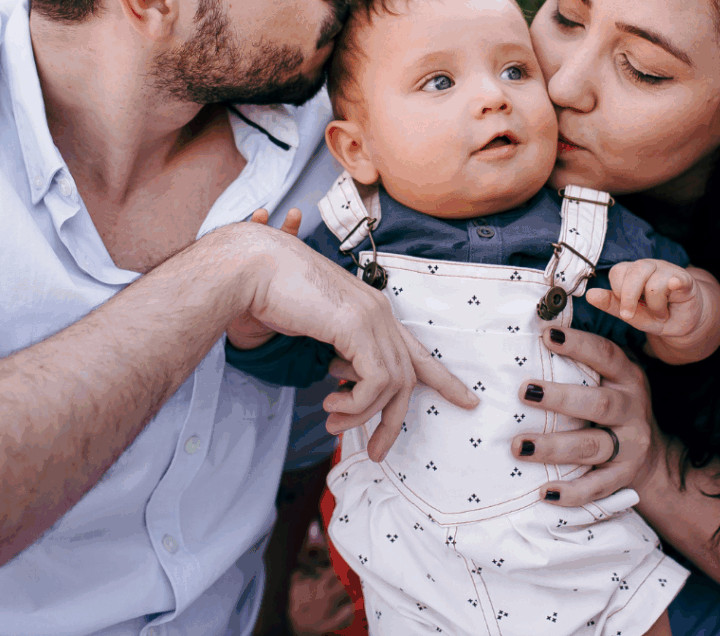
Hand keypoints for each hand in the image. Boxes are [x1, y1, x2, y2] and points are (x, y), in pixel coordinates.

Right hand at [214, 221, 478, 461]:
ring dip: (362, 415)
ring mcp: (371, 316)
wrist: (252, 268)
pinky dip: (355, 403)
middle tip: (377, 452)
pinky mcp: (357, 325)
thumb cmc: (272, 296)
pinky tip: (330, 402)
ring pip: (392, 384)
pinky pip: (375, 382)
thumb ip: (336, 353)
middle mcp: (379, 312)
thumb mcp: (314, 331)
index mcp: (371, 310)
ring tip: (332, 421)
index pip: (417, 349)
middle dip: (394, 420)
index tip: (467, 400)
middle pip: (408, 376)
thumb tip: (343, 383)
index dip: (443, 378)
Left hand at [509, 327, 668, 505]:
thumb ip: (585, 358)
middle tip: (524, 391)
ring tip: (519, 446)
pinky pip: (597, 488)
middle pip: (598, 403)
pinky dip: (572, 493)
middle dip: (560, 398)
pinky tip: (545, 491)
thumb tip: (539, 327)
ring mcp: (630, 446)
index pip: (605, 355)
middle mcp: (631, 409)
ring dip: (554, 447)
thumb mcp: (612, 376)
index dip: (578, 344)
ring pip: (592, 447)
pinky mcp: (623, 478)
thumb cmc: (616, 403)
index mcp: (628, 377)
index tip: (546, 336)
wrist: (654, 457)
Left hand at [587, 258, 702, 336]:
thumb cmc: (656, 314)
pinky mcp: (685, 280)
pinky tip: (674, 287)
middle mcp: (648, 266)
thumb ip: (612, 304)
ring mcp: (668, 270)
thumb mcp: (632, 314)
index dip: (618, 293)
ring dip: (655, 305)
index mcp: (632, 272)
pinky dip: (674, 283)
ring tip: (660, 313)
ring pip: (654, 282)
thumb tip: (589, 295)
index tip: (626, 310)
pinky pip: (677, 278)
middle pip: (634, 272)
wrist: (687, 320)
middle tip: (633, 316)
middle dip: (629, 298)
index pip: (617, 272)